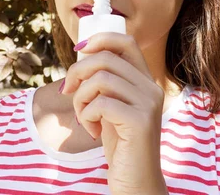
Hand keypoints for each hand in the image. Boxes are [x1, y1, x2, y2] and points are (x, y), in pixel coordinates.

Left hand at [61, 33, 168, 194]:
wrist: (136, 182)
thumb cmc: (121, 146)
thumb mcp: (112, 108)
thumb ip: (105, 84)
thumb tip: (82, 55)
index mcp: (146, 81)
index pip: (126, 42)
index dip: (99, 39)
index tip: (78, 51)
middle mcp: (151, 88)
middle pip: (106, 58)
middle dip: (78, 71)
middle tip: (68, 91)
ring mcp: (148, 104)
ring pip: (101, 79)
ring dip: (81, 98)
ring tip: (83, 117)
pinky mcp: (140, 121)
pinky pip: (100, 103)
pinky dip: (87, 115)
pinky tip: (92, 131)